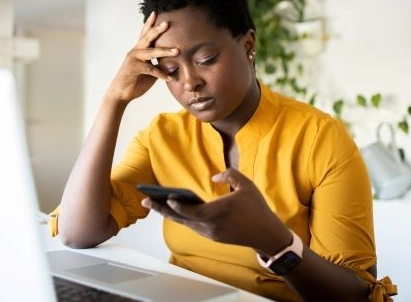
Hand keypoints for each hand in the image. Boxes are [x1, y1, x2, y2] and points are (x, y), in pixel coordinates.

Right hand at [107, 12, 178, 102]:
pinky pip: (151, 69)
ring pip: (151, 52)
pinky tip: (170, 78)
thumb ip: (158, 66)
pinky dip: (162, 74)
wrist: (120, 94)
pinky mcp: (134, 68)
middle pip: (147, 37)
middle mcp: (135, 52)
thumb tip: (172, 65)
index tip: (156, 12)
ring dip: (165, 51)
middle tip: (167, 22)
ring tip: (177, 50)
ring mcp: (133, 59)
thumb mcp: (149, 73)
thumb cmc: (134, 82)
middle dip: (157, 29)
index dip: (149, 23)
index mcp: (138, 50)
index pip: (144, 34)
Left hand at [141, 168, 289, 251]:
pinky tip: (171, 209)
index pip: (193, 211)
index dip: (178, 205)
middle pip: (181, 218)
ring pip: (184, 223)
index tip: (167, 197)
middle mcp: (211, 225)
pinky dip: (180, 217)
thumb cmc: (256, 208)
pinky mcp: (211, 236)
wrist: (266, 234)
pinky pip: (192, 225)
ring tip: (152, 203)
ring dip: (168, 213)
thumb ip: (229, 174)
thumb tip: (213, 177)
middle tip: (144, 201)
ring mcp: (210, 233)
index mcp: (220, 211)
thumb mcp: (247, 185)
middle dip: (161, 209)